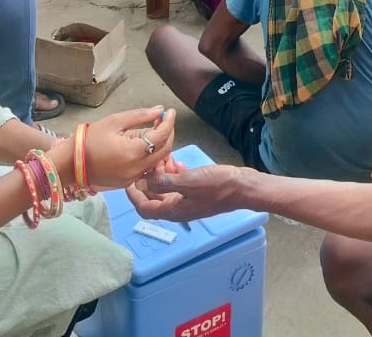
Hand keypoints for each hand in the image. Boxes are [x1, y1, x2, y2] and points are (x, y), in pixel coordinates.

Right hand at [64, 107, 176, 189]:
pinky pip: (148, 168)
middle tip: (163, 119)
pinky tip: (145, 144)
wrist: (71, 164)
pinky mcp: (129, 182)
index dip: (169, 122)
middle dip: (168, 133)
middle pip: (165, 150)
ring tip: (154, 129)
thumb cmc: (90, 139)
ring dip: (162, 144)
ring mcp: (134, 178)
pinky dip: (152, 156)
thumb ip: (140, 116)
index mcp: (134, 152)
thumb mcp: (114, 121)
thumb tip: (160, 110)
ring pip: (158, 161)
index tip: (169, 111)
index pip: (162, 136)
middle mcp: (138, 168)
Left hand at [126, 161, 245, 221]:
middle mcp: (178, 208)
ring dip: (162, 175)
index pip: (145, 208)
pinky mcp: (197, 192)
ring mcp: (188, 201)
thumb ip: (164, 182)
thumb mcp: (188, 182)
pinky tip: (178, 163)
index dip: (133, 196)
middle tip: (148, 163)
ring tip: (164, 160)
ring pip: (166, 189)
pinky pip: (179, 185)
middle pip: (154, 197)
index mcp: (173, 210)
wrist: (243, 187)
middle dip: (148, 180)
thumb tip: (142, 182)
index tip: (128, 180)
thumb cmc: (218, 186)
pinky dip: (175, 174)